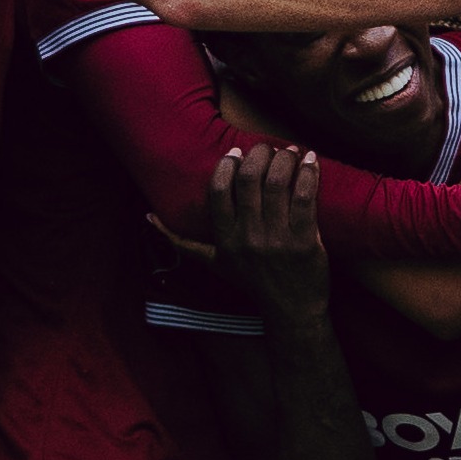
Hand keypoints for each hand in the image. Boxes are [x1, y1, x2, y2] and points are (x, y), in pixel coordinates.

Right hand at [200, 143, 329, 318]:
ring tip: (290, 151)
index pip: (219, 191)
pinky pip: (305, 198)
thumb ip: (183, 242)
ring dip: (285, 159)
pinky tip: (310, 161)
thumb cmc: (253, 283)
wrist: (291, 311)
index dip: (227, 165)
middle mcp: (248, 238)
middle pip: (250, 180)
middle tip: (268, 148)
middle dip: (259, 154)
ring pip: (278, 184)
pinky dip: (309, 174)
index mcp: (225, 240)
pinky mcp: (305, 243)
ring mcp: (277, 241)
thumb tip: (150, 218)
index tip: (236, 152)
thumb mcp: (213, 263)